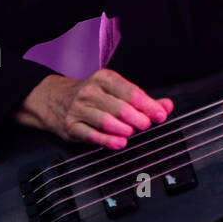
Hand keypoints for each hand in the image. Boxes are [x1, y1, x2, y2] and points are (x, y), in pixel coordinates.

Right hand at [16, 70, 173, 149]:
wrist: (55, 99)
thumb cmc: (94, 96)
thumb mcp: (117, 91)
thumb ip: (144, 100)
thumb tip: (167, 106)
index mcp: (105, 79)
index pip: (132, 93)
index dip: (149, 106)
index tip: (161, 115)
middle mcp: (91, 91)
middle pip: (121, 108)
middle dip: (138, 119)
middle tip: (146, 125)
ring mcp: (79, 109)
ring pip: (106, 121)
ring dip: (124, 129)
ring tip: (133, 133)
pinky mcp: (71, 126)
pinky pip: (91, 135)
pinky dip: (107, 140)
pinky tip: (119, 143)